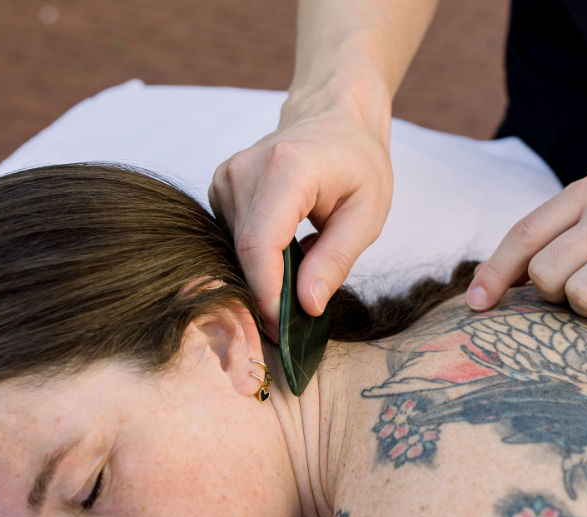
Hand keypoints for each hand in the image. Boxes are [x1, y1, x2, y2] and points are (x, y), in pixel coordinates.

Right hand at [209, 97, 392, 335]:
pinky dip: (255, 256)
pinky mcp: (219, 188)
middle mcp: (246, 170)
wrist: (333, 117)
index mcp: (287, 169)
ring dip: (263, 274)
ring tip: (298, 272)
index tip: (281, 329)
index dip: (266, 293)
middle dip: (266, 294)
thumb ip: (336, 260)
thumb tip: (308, 306)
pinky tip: (283, 248)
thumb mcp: (367, 214)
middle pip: (243, 253)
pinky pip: (231, 238)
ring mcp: (226, 177)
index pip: (259, 245)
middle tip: (294, 323)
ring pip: (234, 250)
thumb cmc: (357, 162)